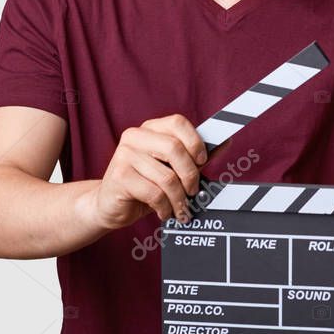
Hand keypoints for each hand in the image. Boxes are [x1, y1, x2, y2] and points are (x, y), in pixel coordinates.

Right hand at [86, 114, 206, 229]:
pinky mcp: (119, 176)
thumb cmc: (145, 185)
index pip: (178, 122)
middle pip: (174, 149)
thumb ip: (195, 156)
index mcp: (150, 129)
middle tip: (193, 191)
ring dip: (179, 198)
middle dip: (190, 174)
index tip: (203, 161)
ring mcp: (124, 155)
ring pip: (166, 176)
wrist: (109, 205)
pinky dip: (165, 207)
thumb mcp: (171, 169)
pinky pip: (154, 193)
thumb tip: (225, 142)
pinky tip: (164, 211)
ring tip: (179, 208)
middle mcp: (135, 136)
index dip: (195, 142)